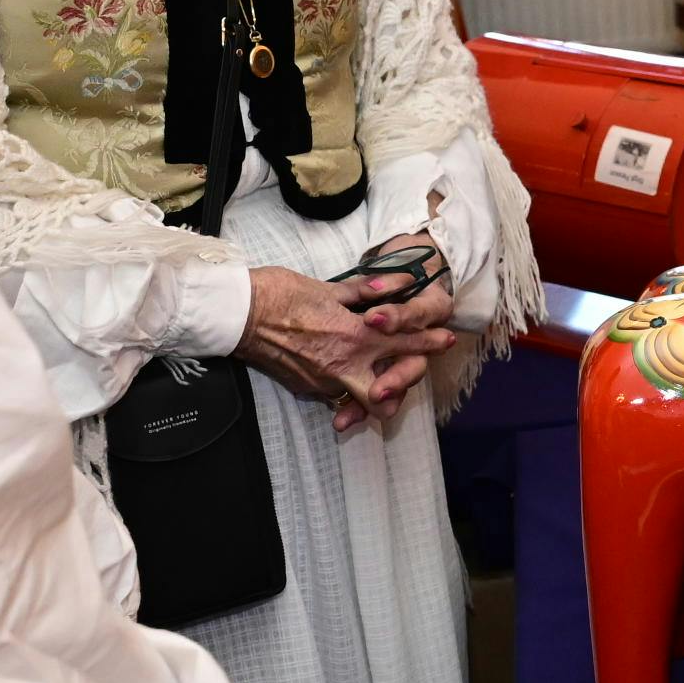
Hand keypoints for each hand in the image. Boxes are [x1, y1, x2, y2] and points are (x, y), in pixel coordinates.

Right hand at [236, 266, 451, 433]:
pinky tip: (348, 370)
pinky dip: (347, 385)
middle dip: (405, 384)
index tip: (446, 339)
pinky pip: (336, 393)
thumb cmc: (280, 294)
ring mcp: (323, 383)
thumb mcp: (329, 287)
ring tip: (382, 374)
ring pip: (361, 398)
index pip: (405, 344)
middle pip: (388, 395)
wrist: (238, 315)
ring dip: (375, 389)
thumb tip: (398, 284)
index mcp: (354, 338)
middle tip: (415, 369)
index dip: (429, 342)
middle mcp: (343, 367)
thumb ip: (368, 291)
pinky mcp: (305, 389)